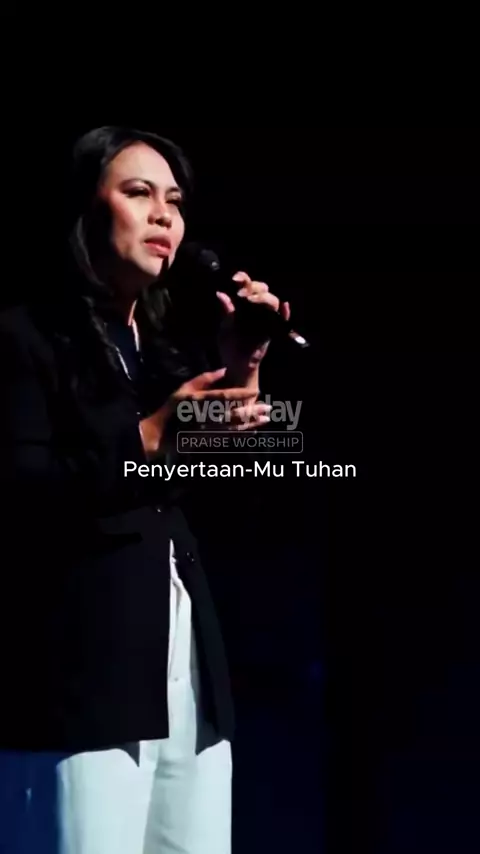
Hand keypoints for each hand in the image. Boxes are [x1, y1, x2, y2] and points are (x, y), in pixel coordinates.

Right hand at [139, 368, 270, 454]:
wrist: (161, 434)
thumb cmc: (173, 408)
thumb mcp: (185, 389)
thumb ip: (205, 379)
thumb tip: (225, 369)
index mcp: (197, 400)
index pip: (223, 396)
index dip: (241, 393)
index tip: (257, 391)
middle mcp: (203, 416)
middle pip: (232, 413)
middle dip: (252, 411)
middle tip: (269, 408)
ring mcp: (207, 431)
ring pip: (233, 427)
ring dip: (252, 423)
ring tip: (265, 419)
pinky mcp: (209, 441)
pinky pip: (229, 438)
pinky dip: (242, 435)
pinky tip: (253, 432)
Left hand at [216, 272, 289, 385]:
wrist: (236, 366)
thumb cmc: (229, 347)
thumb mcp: (225, 328)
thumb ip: (227, 312)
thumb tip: (221, 294)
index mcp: (243, 305)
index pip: (246, 285)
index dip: (243, 278)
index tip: (235, 279)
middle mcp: (256, 309)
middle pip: (262, 289)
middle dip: (253, 287)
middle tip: (241, 294)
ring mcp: (265, 319)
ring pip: (272, 301)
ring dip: (263, 297)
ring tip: (250, 300)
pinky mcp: (272, 331)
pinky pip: (282, 320)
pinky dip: (285, 313)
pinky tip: (285, 306)